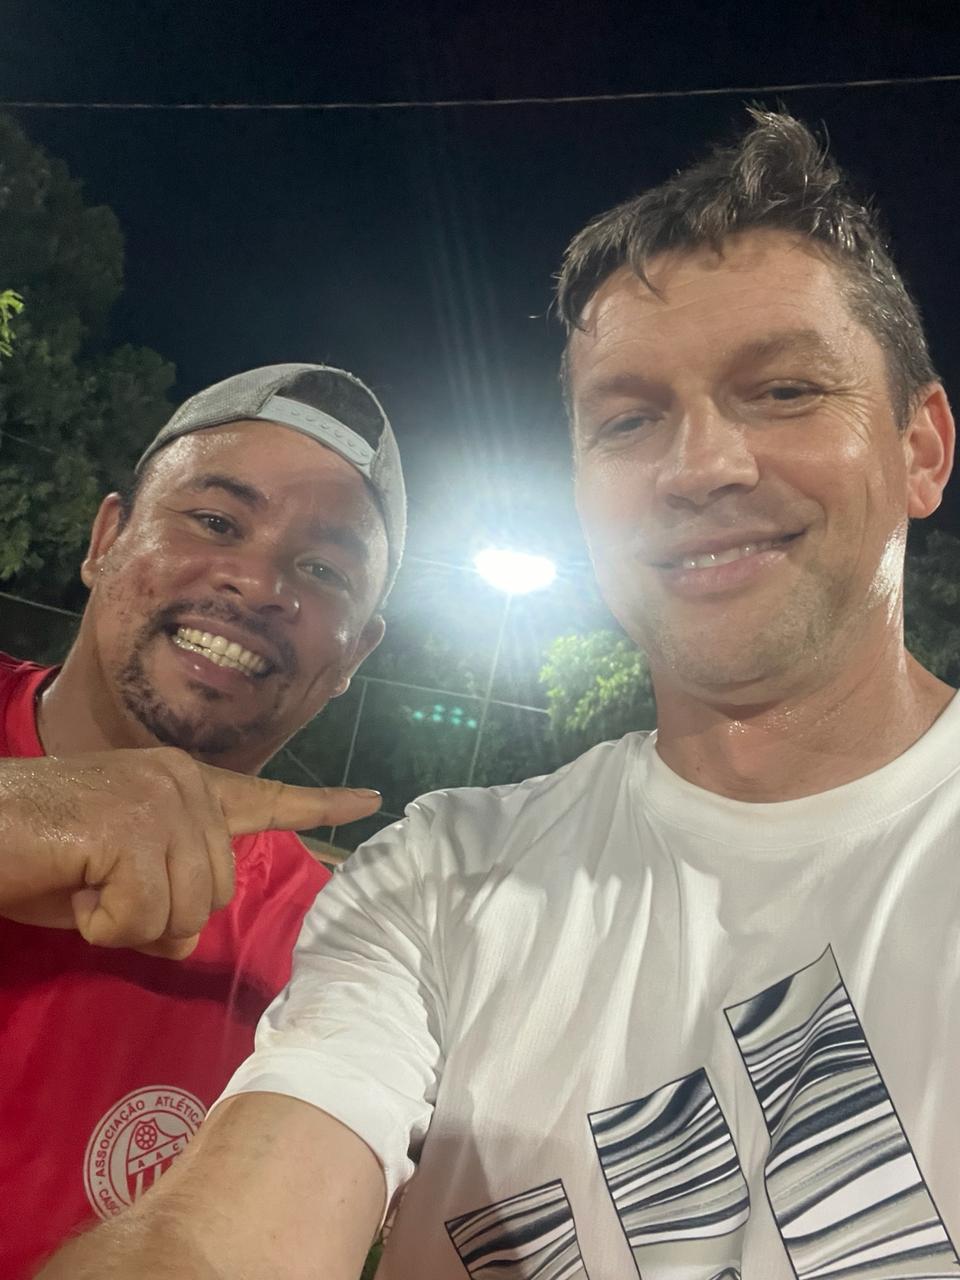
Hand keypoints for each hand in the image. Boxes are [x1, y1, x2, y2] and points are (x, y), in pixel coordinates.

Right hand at [0, 747, 379, 956]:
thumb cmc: (37, 849)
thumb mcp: (117, 878)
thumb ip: (168, 893)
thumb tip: (188, 935)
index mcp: (183, 784)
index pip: (263, 799)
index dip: (317, 807)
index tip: (371, 801)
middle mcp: (182, 781)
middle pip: (216, 892)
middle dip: (158, 915)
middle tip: (98, 891)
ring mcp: (161, 800)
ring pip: (185, 910)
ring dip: (127, 922)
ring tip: (83, 884)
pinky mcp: (133, 828)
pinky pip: (145, 916)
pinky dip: (104, 924)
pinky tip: (75, 887)